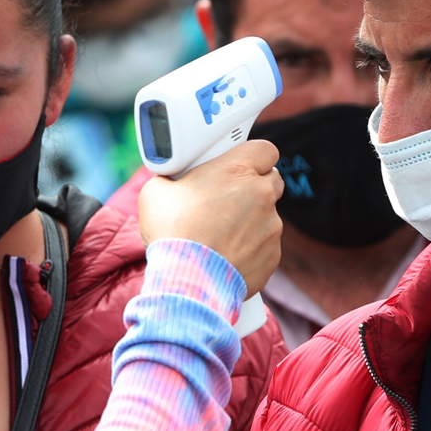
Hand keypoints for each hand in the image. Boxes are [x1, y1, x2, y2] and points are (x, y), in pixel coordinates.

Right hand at [139, 141, 283, 297]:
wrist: (187, 281)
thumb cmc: (172, 232)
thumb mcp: (157, 191)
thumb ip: (173, 178)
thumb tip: (171, 180)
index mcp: (237, 170)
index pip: (265, 150)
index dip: (253, 157)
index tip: (240, 165)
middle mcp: (261, 194)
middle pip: (271, 180)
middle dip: (254, 186)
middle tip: (228, 198)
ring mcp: (271, 226)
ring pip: (267, 216)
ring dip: (250, 221)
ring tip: (220, 235)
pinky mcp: (273, 255)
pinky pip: (266, 245)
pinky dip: (251, 248)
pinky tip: (226, 256)